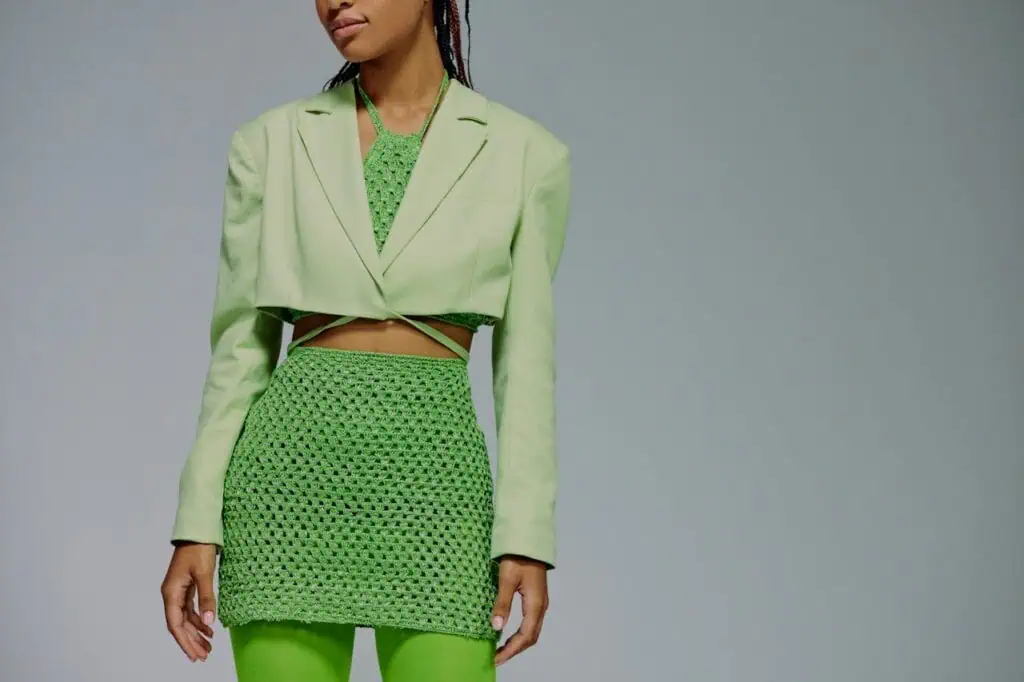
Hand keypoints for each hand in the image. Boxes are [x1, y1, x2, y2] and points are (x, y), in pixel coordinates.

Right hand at [160, 542, 218, 661]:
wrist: (198, 530)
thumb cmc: (199, 548)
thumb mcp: (205, 574)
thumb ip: (206, 598)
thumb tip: (209, 622)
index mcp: (171, 593)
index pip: (175, 624)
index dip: (185, 641)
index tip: (195, 655)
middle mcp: (172, 594)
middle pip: (179, 625)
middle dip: (191, 641)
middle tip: (204, 656)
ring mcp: (179, 591)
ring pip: (185, 618)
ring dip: (196, 633)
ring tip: (208, 647)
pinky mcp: (187, 586)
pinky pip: (190, 609)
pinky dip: (199, 620)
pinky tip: (208, 629)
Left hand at [491, 555, 549, 665]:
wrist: (530, 541)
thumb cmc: (518, 558)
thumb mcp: (507, 579)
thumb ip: (502, 603)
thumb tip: (496, 627)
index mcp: (535, 605)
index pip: (525, 636)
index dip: (511, 650)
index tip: (496, 659)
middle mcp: (540, 607)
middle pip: (530, 637)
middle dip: (515, 650)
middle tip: (497, 657)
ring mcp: (540, 602)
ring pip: (532, 630)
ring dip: (518, 642)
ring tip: (501, 649)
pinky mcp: (536, 598)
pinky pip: (531, 622)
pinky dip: (520, 633)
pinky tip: (508, 633)